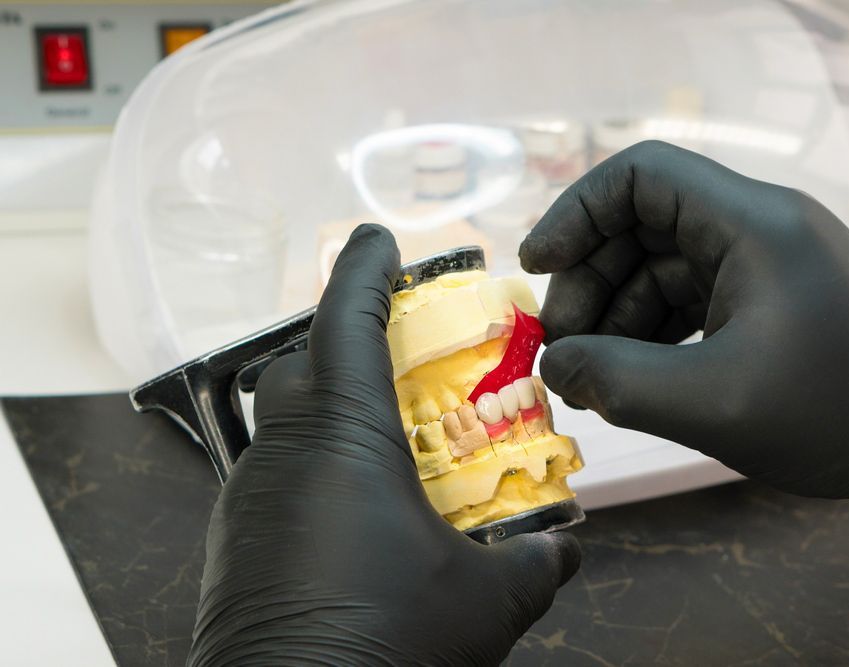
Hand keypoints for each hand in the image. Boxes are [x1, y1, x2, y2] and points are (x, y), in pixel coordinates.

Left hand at [189, 225, 579, 665]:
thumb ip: (535, 564)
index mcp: (345, 441)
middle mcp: (286, 455)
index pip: (344, 321)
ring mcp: (250, 497)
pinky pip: (275, 474)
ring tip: (386, 436)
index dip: (362, 270)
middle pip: (304, 364)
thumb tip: (567, 549)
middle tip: (395, 347)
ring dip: (330, 409)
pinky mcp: (235, 540)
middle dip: (345, 339)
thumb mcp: (483, 603)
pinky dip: (313, 467)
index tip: (374, 236)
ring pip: (284, 421)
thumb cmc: (385, 645)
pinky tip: (353, 511)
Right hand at [520, 141, 848, 552]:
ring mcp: (767, 265)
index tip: (536, 268)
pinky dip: (654, 335)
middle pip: (643, 225)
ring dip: (618, 316)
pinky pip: (691, 301)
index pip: (641, 175)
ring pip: (662, 268)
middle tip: (562, 349)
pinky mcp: (772, 302)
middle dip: (590, 283)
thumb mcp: (710, 402)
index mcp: (749, 223)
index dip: (577, 213)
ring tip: (593, 378)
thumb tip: (553, 365)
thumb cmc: (838, 414)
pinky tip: (635, 380)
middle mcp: (757, 228)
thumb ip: (617, 381)